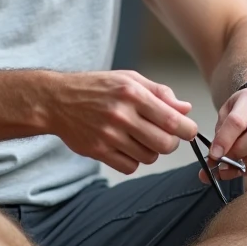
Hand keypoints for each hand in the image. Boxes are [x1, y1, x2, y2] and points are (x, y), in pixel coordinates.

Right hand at [49, 70, 197, 174]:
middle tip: (165, 135)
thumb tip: (185, 109)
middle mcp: (121, 115)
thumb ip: (159, 93)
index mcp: (132, 93)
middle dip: (171, 143)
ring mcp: (109, 135)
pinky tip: (126, 146)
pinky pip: (130, 166)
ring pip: (149, 157)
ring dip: (151, 151)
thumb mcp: (129, 79)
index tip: (188, 130)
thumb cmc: (96, 87)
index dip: (187, 129)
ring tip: (141, 137)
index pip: (171, 120)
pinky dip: (134, 160)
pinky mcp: (98, 151)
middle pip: (164, 144)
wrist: (57, 100)